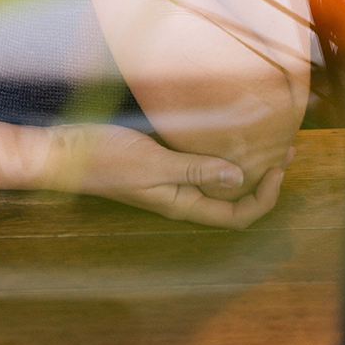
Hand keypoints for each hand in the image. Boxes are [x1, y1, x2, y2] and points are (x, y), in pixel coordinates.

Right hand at [42, 122, 284, 228]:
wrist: (61, 152)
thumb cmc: (102, 159)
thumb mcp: (152, 163)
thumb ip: (194, 170)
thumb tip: (238, 178)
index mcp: (181, 204)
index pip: (237, 215)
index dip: (265, 197)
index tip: (278, 165)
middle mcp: (178, 197)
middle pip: (231, 199)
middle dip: (262, 178)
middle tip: (283, 147)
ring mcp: (167, 180)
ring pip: (215, 180)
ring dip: (242, 163)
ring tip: (263, 138)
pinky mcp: (156, 162)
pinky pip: (196, 163)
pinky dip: (216, 150)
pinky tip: (222, 129)